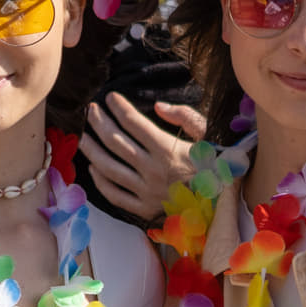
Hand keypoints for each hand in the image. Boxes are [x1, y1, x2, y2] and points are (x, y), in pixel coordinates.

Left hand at [79, 93, 205, 219]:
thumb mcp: (207, 135)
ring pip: (109, 168)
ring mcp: (146, 191)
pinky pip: (115, 194)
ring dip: (92, 150)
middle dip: (99, 122)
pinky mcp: (144, 208)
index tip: (109, 98)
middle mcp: (153, 170)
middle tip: (91, 110)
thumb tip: (158, 106)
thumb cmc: (213, 165)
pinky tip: (93, 167)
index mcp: (168, 150)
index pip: (134, 123)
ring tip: (84, 136)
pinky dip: (101, 181)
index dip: (118, 108)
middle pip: (116, 142)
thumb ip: (185, 116)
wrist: (221, 202)